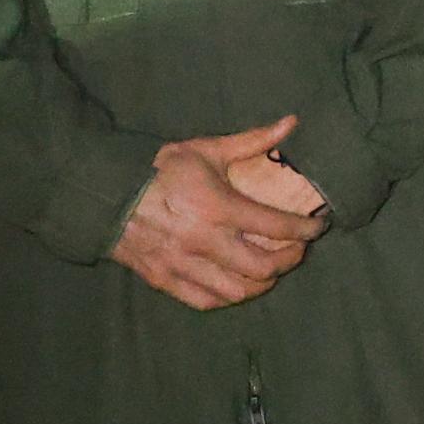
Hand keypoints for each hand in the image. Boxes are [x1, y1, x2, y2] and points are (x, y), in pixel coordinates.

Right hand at [111, 117, 327, 309]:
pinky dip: (229, 297)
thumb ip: (252, 141)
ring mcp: (183, 265)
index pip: (276, 226)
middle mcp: (204, 241)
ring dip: (263, 283)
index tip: (318, 226)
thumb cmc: (160, 171)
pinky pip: (206, 300)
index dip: (306, 230)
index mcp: (217, 207)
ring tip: (272, 269)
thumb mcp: (205, 150)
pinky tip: (239, 285)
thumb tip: (292, 122)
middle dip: (290, 260)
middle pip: (263, 267)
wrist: (105, 196)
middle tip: (297, 249)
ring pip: (237, 291)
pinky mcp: (165, 280)